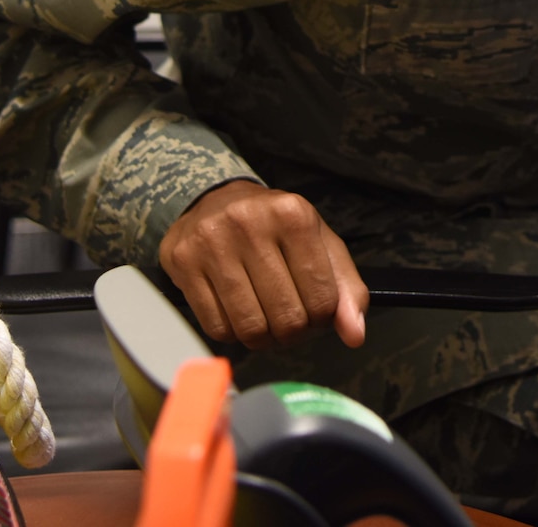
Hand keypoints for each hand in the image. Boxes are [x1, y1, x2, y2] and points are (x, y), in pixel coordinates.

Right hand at [158, 180, 367, 349]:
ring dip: (264, 338)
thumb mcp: (319, 243)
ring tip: (266, 321)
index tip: (316, 312)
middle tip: (290, 320)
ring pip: (250, 328)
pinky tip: (237, 312)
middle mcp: (250, 222)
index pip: (323, 298)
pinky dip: (233, 333)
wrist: (214, 200)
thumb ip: (345, 288)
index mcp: (294, 214)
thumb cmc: (275, 228)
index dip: (324, 319)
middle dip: (294, 332)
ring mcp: (212, 241)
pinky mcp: (184, 262)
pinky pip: (217, 328)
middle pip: (287, 318)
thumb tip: (354, 335)